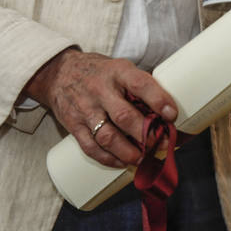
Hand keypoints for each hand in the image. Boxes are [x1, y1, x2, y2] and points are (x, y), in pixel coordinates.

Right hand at [24, 48, 177, 167]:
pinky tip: (121, 163)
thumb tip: (167, 113)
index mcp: (117, 72)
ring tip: (142, 158)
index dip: (158, 100)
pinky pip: (90, 147)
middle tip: (160, 144)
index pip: (139, 84)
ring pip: (107, 136)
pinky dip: (108, 158)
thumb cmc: (99, 72)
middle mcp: (100, 90)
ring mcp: (85, 109)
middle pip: (124, 116)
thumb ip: (140, 87)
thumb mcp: (120, 68)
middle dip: (145, 134)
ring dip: (127, 151)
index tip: (171, 115)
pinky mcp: (74, 125)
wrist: (59, 73)